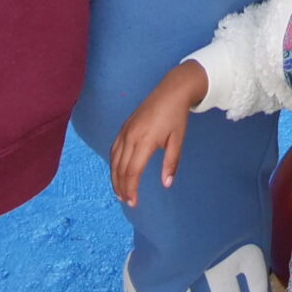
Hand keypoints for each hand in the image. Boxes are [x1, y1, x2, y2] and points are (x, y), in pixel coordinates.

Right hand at [111, 61, 207, 202]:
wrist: (171, 90)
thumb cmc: (176, 115)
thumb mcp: (178, 139)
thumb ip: (171, 162)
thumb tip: (166, 183)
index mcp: (145, 140)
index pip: (132, 171)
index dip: (131, 189)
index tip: (134, 202)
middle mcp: (131, 135)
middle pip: (120, 168)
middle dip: (121, 187)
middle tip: (127, 201)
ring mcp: (125, 130)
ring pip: (114, 159)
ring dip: (114, 178)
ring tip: (120, 192)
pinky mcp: (124, 127)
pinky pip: (114, 149)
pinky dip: (113, 164)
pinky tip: (117, 172)